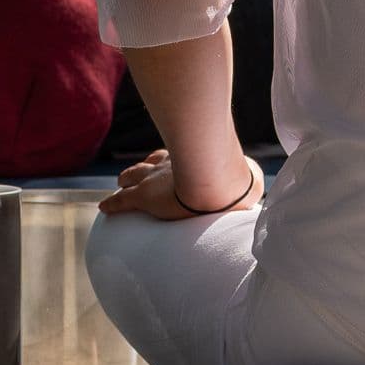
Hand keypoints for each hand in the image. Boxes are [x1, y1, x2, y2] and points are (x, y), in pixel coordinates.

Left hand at [98, 150, 262, 220]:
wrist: (216, 183)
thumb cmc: (233, 180)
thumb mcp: (245, 178)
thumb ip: (248, 183)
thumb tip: (260, 187)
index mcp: (190, 161)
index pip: (172, 158)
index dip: (163, 161)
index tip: (159, 163)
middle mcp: (168, 165)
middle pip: (147, 164)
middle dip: (139, 169)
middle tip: (132, 175)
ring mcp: (154, 180)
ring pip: (131, 178)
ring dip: (125, 181)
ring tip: (120, 184)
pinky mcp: (144, 198)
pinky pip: (122, 201)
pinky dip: (111, 204)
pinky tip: (104, 206)